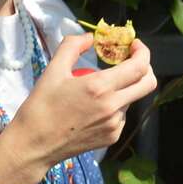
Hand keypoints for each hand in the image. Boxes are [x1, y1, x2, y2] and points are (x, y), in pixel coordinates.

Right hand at [9, 34, 156, 165]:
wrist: (34, 145)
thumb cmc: (41, 106)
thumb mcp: (53, 70)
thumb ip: (72, 46)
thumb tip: (90, 37)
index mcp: (100, 88)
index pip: (139, 66)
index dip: (142, 52)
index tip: (133, 45)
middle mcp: (113, 107)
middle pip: (148, 84)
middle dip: (145, 68)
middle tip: (130, 61)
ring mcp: (115, 125)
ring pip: (132, 99)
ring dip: (124, 88)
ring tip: (100, 89)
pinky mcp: (112, 137)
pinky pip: (122, 115)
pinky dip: (115, 106)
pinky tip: (94, 107)